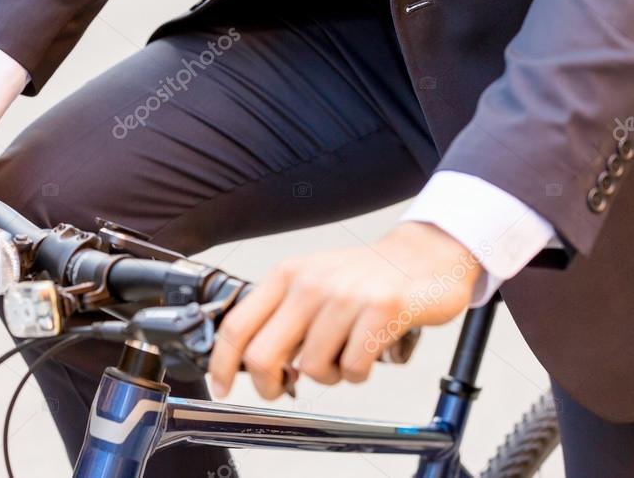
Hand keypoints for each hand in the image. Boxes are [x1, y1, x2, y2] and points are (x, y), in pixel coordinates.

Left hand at [208, 222, 481, 398]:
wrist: (423, 256)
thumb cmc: (365, 278)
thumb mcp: (312, 284)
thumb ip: (282, 318)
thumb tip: (254, 363)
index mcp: (287, 275)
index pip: (238, 325)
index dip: (222, 363)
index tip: (220, 386)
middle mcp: (310, 283)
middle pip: (263, 354)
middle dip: (268, 384)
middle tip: (282, 388)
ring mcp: (345, 296)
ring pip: (311, 368)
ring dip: (327, 376)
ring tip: (343, 355)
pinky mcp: (381, 310)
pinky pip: (353, 368)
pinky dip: (358, 373)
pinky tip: (367, 353)